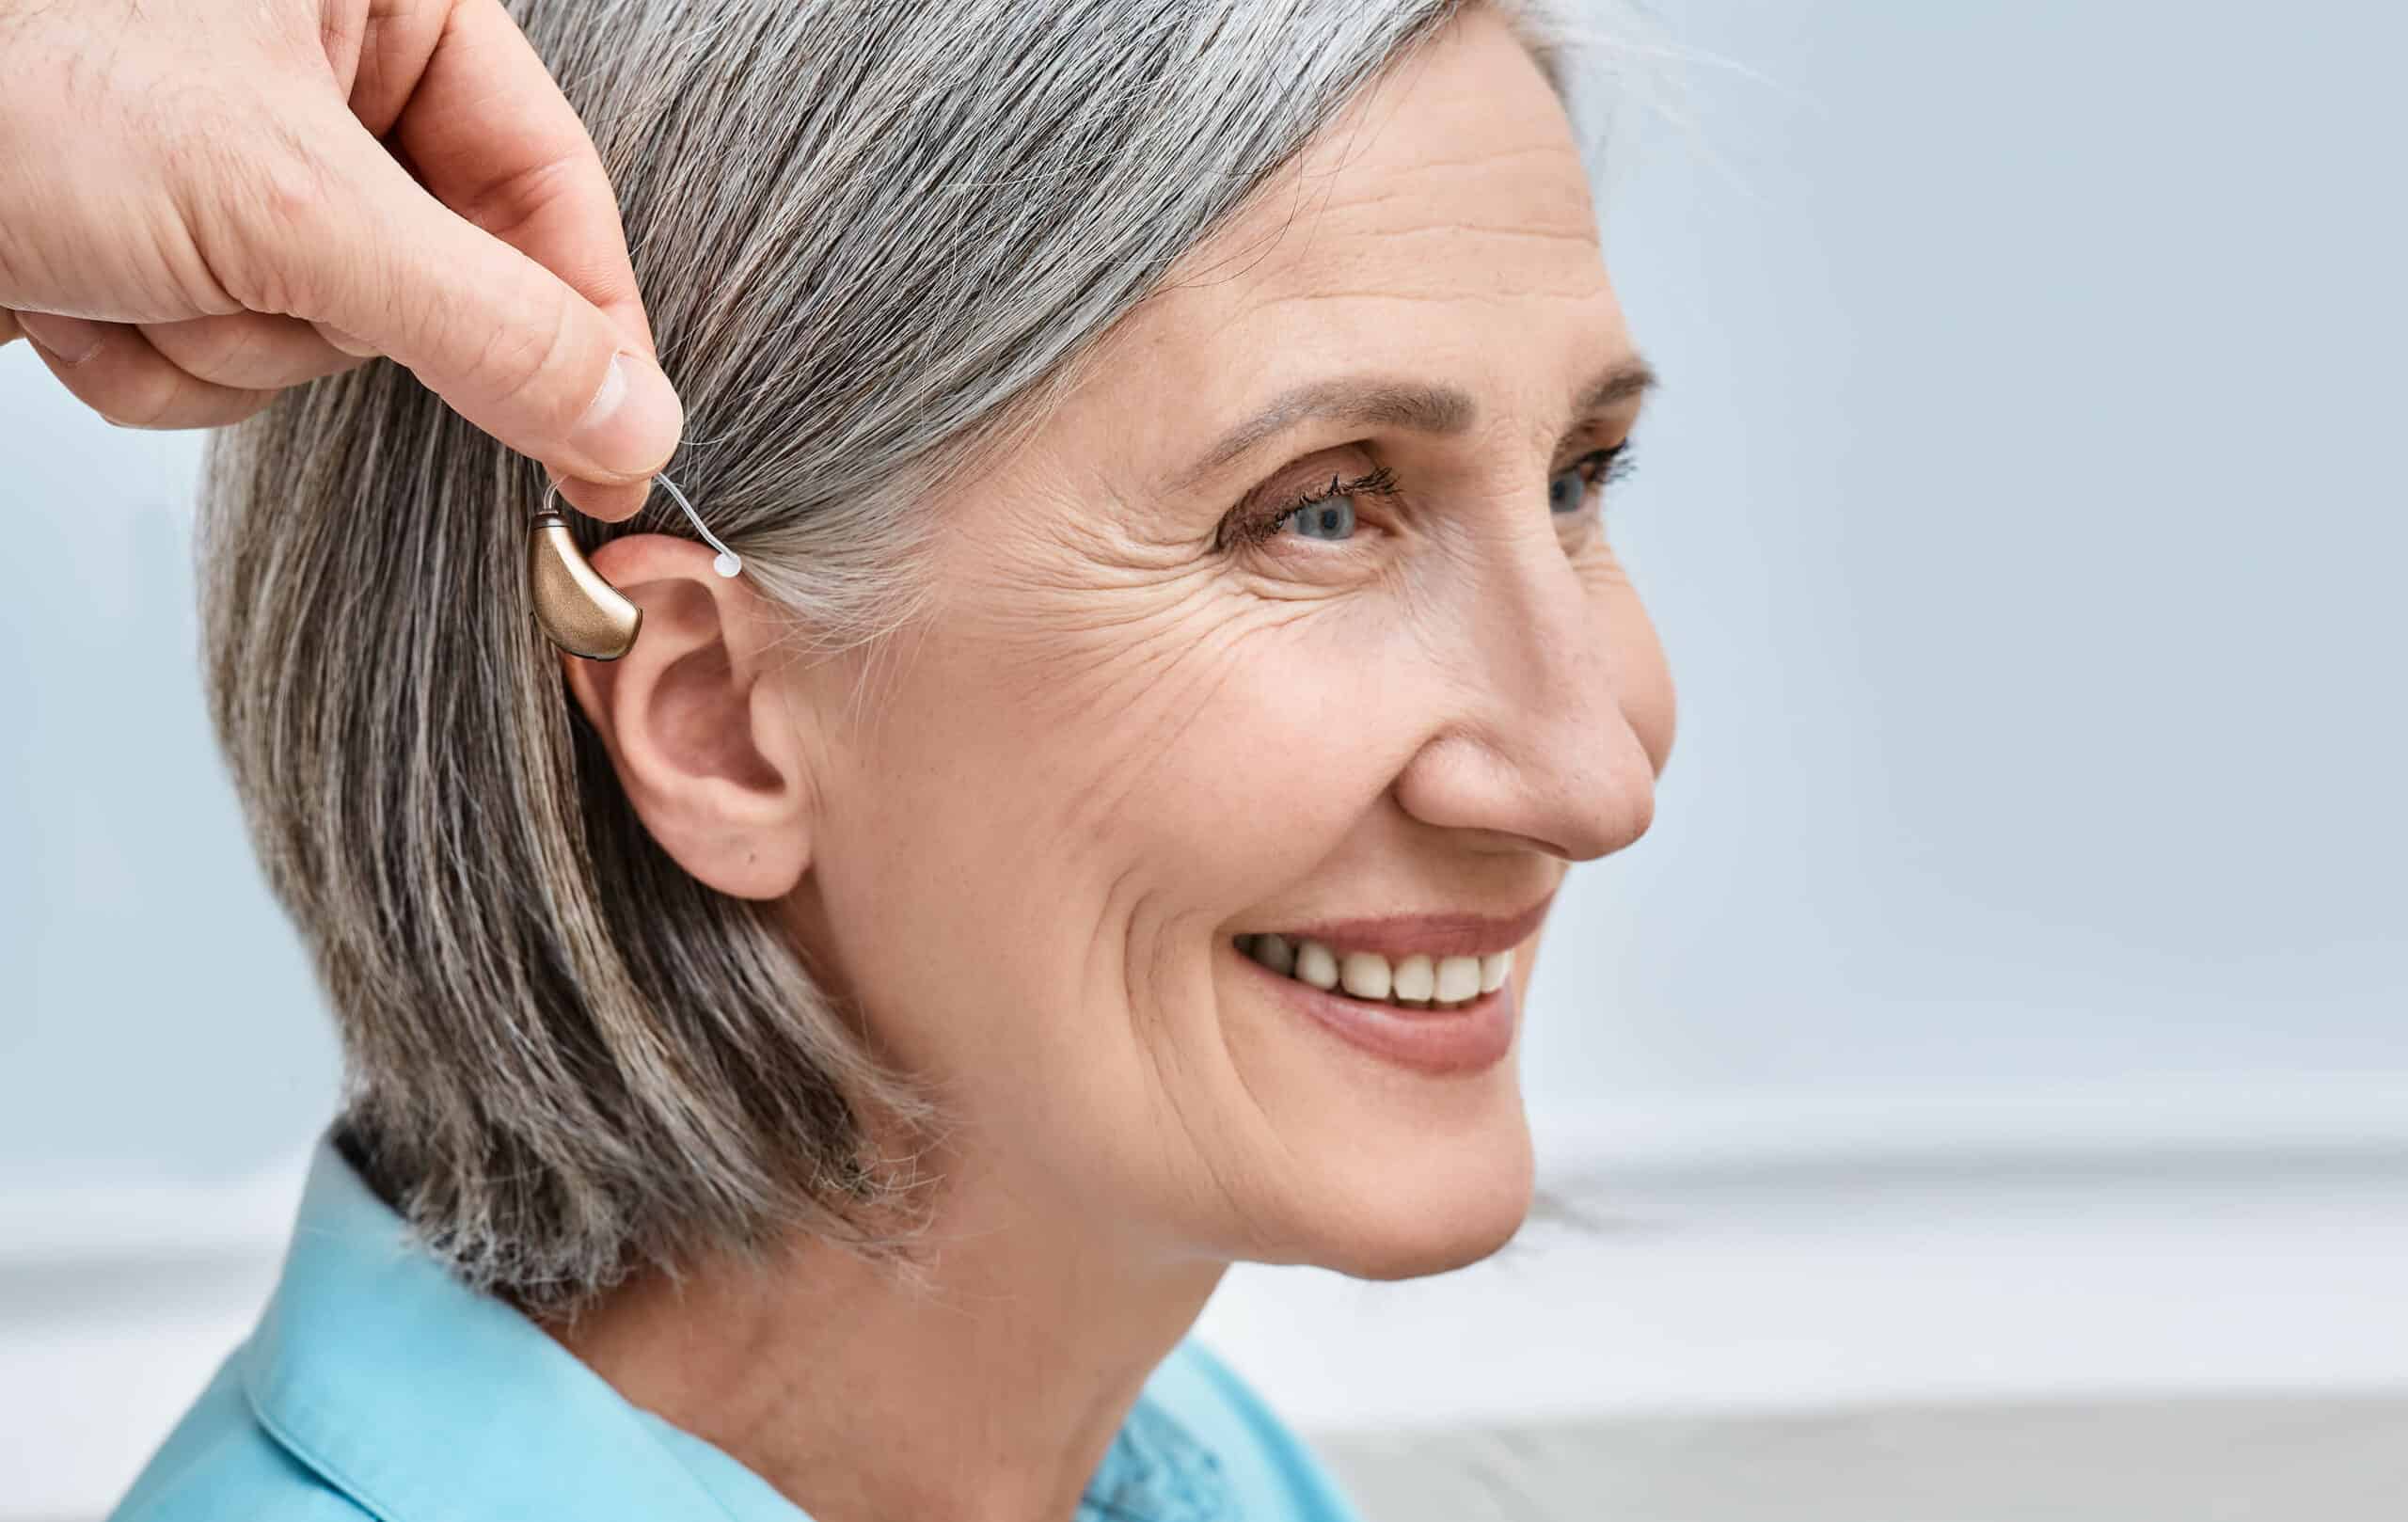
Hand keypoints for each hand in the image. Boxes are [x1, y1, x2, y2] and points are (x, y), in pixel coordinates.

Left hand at [0, 0, 678, 519]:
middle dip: (321, 317)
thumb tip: (633, 420)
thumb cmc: (4, 75)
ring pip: (319, 336)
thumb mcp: (284, 203)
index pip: (551, 186)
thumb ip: (486, 323)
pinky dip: (147, 360)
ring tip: (116, 264)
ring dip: (219, 343)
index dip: (589, 331)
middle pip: (434, 280)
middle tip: (243, 278)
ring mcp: (229, 159)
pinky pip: (221, 357)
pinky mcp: (153, 237)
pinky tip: (67, 290)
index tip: (623, 458)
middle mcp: (314, 66)